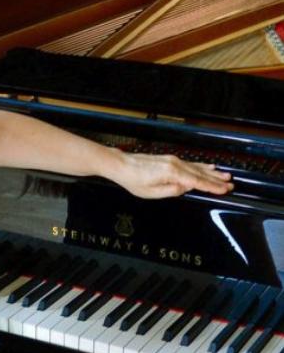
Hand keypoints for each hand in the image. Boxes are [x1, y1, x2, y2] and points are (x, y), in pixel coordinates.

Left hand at [111, 151, 232, 198]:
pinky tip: (208, 166)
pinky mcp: (169, 160)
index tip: (225, 190)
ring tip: (225, 175)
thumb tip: (186, 189)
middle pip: (200, 173)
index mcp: (172, 173)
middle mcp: (175, 164)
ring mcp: (173, 160)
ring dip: (211, 172)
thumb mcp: (151, 193)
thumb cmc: (133, 180)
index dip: (212, 187)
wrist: (121, 165)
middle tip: (230, 184)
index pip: (197, 182)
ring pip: (197, 167)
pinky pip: (190, 164)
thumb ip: (172, 191)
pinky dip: (201, 166)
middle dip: (216, 180)